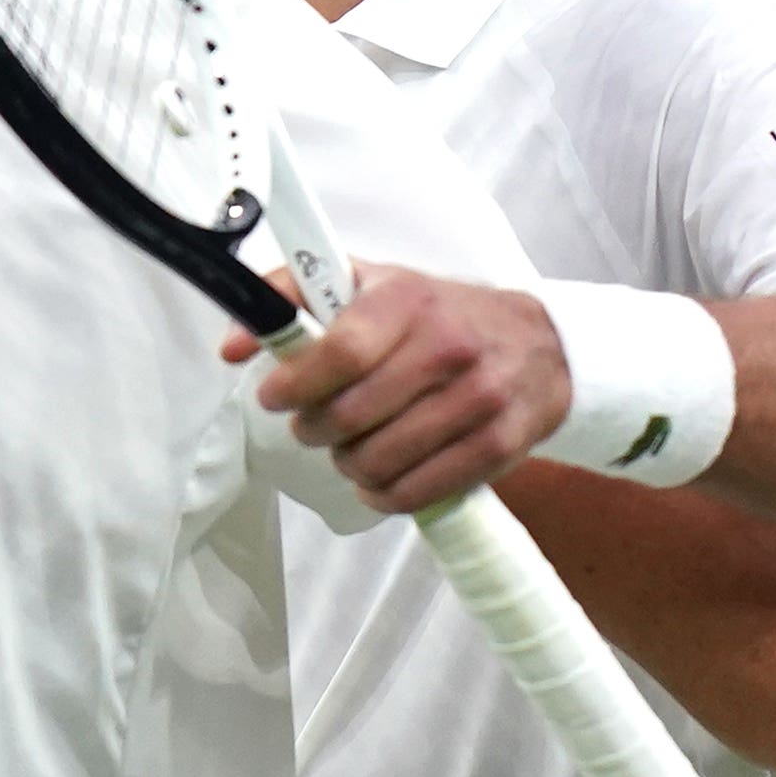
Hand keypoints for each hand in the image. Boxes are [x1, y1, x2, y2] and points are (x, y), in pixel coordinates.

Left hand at [223, 266, 573, 513]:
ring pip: (377, 460)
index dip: (294, 385)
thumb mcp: (374, 282)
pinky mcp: (496, 447)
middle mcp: (447, 348)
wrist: (541, 345)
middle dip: (312, 429)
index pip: (339, 352)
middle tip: (311, 425)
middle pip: (350, 416)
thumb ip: (294, 297)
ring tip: (348, 447)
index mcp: (408, 301)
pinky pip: (416, 492)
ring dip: (346, 464)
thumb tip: (234, 345)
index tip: (274, 397)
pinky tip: (377, 478)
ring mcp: (477, 400)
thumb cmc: (440, 315)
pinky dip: (382, 494)